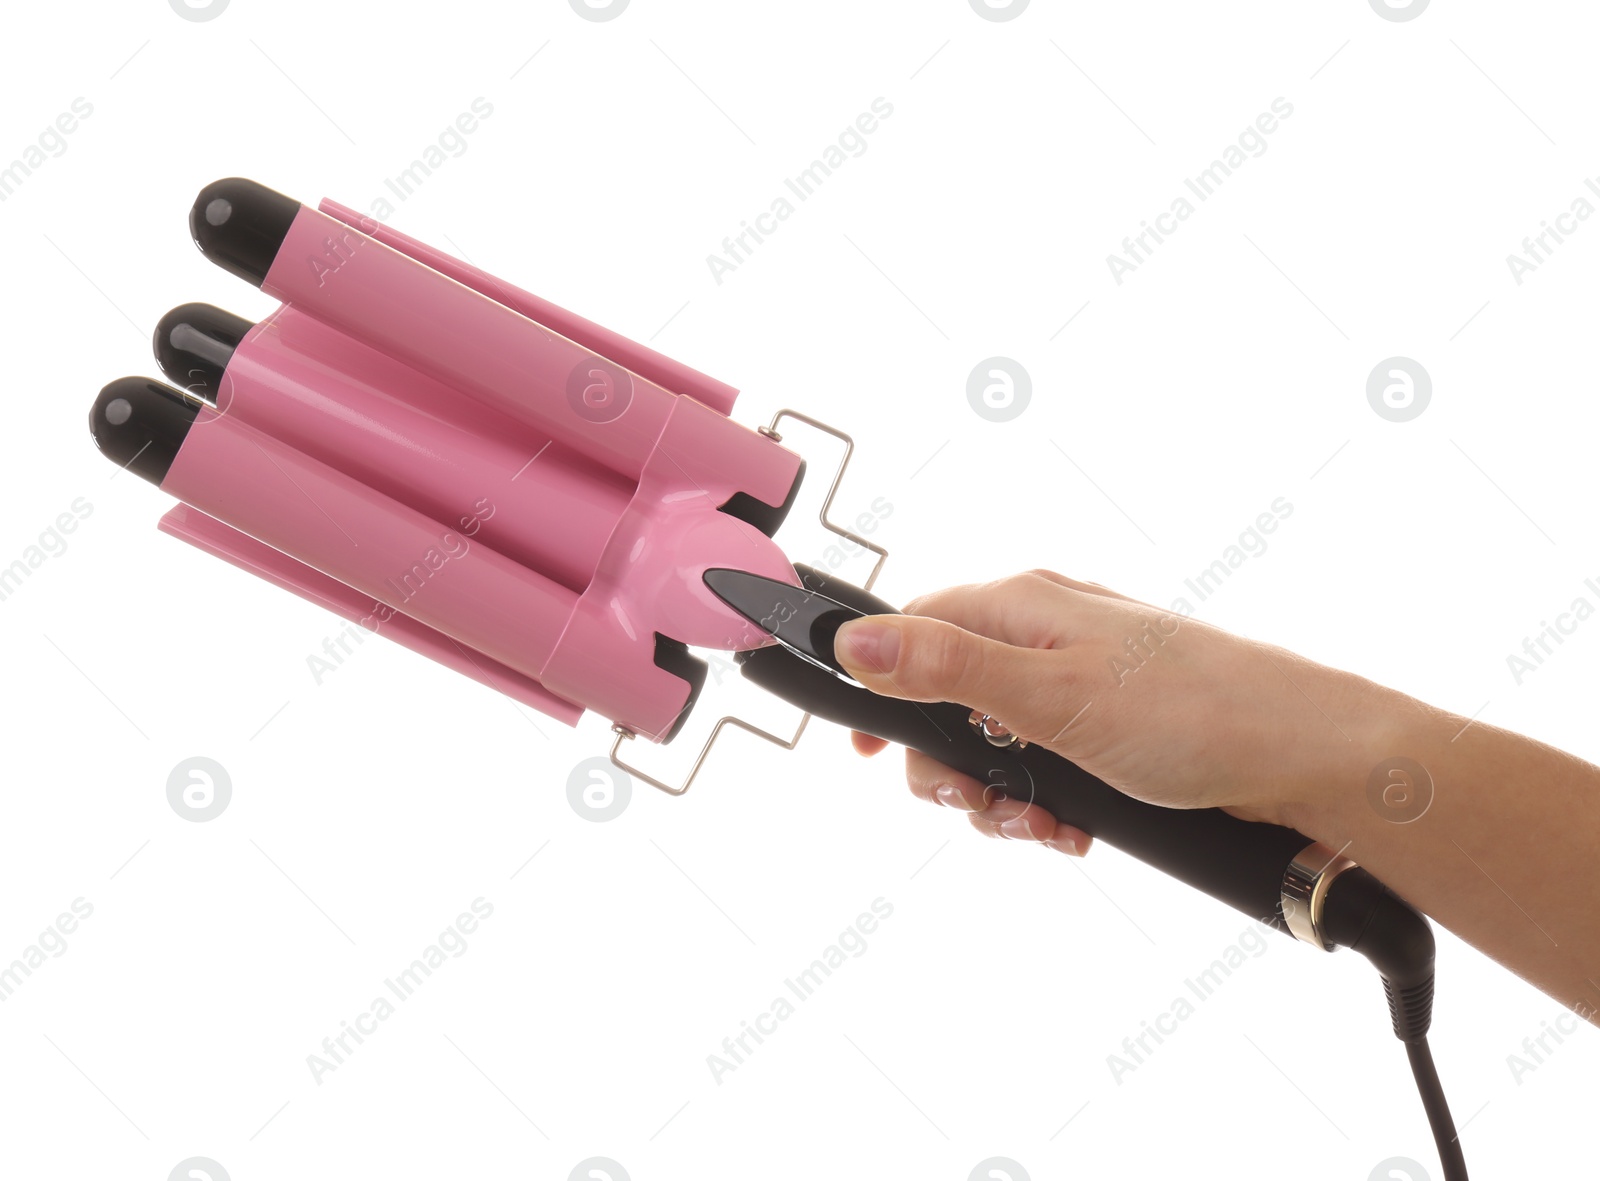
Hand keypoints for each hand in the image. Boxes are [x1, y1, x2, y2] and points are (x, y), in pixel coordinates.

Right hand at [833, 570, 1389, 855]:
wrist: (1312, 760)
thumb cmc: (1197, 713)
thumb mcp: (1050, 696)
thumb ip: (946, 667)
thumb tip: (855, 641)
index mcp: (1023, 604)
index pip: (912, 627)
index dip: (880, 687)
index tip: (865, 749)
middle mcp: (1047, 632)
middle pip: (948, 695)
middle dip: (950, 765)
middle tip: (977, 803)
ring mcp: (1083, 679)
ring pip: (996, 739)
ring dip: (1003, 793)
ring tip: (1043, 824)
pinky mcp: (1113, 725)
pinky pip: (1047, 763)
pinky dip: (1047, 801)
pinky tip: (1075, 827)